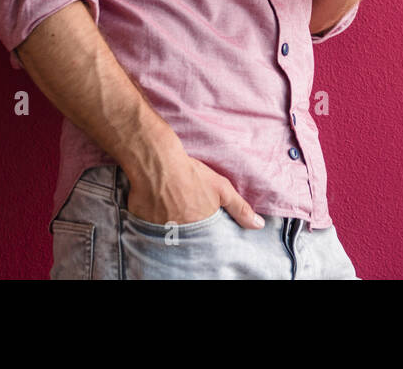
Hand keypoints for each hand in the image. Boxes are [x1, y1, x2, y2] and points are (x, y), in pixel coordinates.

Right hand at [124, 152, 264, 229]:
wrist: (157, 161)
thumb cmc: (191, 173)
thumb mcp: (222, 189)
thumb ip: (240, 209)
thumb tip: (259, 226)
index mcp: (201, 227)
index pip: (207, 241)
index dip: (206, 231)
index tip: (202, 221)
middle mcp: (181, 232)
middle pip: (188, 238)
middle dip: (189, 229)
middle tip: (186, 213)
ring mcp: (160, 229)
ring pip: (169, 235)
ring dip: (172, 227)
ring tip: (172, 210)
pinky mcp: (143, 223)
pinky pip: (150, 230)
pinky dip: (154, 223)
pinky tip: (157, 210)